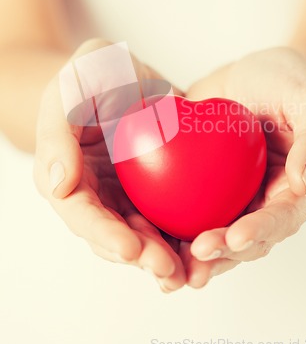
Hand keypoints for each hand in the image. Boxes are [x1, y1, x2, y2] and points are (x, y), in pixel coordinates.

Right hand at [33, 38, 185, 291]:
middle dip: (141, 256)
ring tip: (192, 271)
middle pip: (116, 235)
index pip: (82, 214)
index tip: (130, 250)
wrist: (125, 72)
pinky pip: (172, 214)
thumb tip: (58, 185)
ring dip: (166, 255)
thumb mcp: (72, 87)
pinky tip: (209, 244)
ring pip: (145, 234)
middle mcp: (97, 194)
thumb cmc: (93, 73)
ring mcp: (127, 194)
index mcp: (69, 177)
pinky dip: (187, 232)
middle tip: (169, 269)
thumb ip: (58, 133)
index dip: (104, 235)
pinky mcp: (157, 189)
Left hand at [183, 47, 305, 286]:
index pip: (282, 218)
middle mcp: (267, 199)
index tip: (234, 237)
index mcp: (298, 188)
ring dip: (196, 255)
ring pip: (217, 234)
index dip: (260, 231)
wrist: (254, 71)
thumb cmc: (288, 82)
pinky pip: (191, 210)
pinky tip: (150, 233)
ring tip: (172, 267)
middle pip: (247, 238)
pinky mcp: (209, 187)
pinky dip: (173, 226)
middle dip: (222, 253)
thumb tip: (303, 182)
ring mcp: (237, 196)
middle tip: (195, 255)